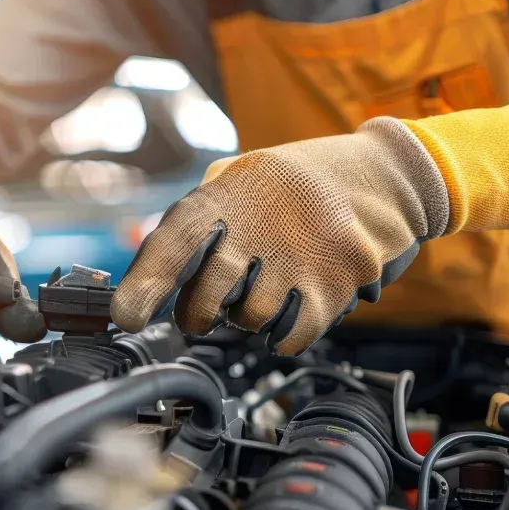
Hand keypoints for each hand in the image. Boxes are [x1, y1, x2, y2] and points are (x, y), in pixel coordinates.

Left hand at [110, 118, 451, 354]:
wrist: (382, 174)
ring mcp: (303, 256)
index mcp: (231, 191)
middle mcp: (264, 223)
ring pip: (249, 321)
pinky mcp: (339, 284)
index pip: (176, 239)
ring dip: (247, 318)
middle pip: (208, 297)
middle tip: (203, 310)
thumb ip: (198, 219)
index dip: (146, 281)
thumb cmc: (295, 184)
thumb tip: (143, 276)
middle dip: (197, 315)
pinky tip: (292, 301)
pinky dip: (283, 331)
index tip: (126, 317)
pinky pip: (289, 336)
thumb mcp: (242, 177)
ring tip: (265, 287)